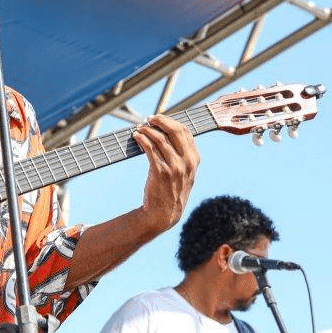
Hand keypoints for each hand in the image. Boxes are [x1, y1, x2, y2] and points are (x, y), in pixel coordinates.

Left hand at [133, 115, 198, 231]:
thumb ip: (182, 154)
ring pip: (160, 139)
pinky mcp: (160, 172)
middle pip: (174, 131)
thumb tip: (167, 132)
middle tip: (149, 119)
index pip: (185, 131)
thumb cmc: (172, 190)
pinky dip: (142, 140)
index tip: (159, 119)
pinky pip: (150, 149)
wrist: (164, 213)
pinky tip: (136, 137)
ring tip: (139, 129)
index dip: (171, 121)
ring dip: (147, 130)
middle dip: (160, 121)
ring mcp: (174, 167)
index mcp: (194, 159)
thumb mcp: (185, 172)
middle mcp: (186, 162)